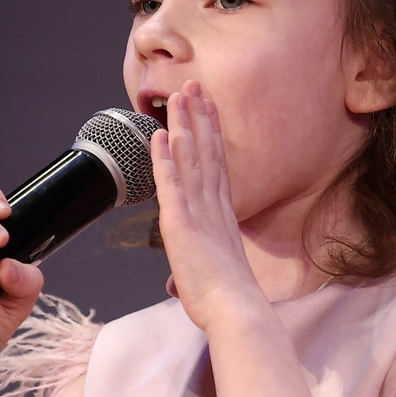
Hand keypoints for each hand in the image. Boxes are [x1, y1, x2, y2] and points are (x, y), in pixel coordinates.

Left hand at [151, 83, 265, 330]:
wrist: (235, 310)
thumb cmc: (228, 300)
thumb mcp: (215, 274)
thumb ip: (203, 266)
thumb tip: (185, 279)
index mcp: (223, 215)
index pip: (216, 165)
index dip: (211, 134)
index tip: (209, 109)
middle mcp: (214, 206)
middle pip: (206, 151)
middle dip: (200, 116)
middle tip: (195, 86)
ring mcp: (199, 210)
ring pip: (190, 158)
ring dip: (183, 125)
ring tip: (178, 95)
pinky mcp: (181, 221)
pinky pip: (171, 181)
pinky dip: (164, 156)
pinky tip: (160, 134)